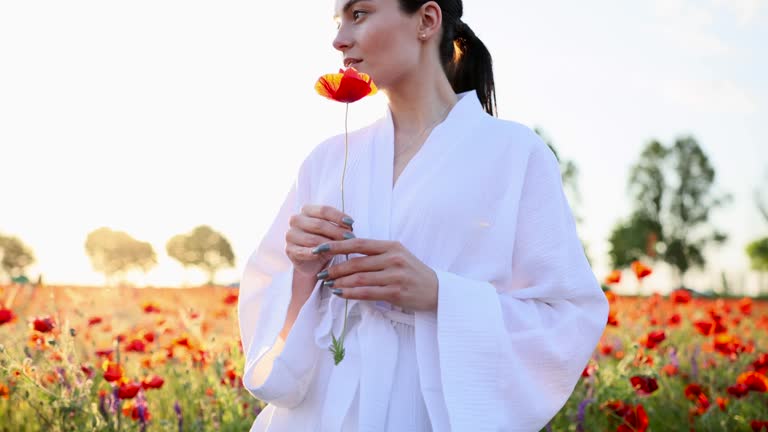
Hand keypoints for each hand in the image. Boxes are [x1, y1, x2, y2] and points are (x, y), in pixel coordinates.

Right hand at [285, 205, 354, 277]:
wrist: (313, 262)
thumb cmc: (325, 241)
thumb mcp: (333, 231)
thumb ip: (339, 226)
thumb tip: (350, 225)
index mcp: (306, 210)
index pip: (324, 210)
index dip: (338, 216)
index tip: (351, 223)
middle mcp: (296, 220)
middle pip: (319, 224)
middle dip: (337, 232)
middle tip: (350, 238)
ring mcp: (291, 235)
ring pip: (313, 239)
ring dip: (329, 245)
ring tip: (343, 248)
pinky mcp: (289, 250)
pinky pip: (303, 252)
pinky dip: (315, 254)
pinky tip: (324, 255)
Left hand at [312, 238, 437, 311]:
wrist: (436, 290)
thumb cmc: (412, 272)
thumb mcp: (397, 255)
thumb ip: (375, 253)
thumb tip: (346, 252)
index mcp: (391, 246)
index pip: (358, 243)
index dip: (337, 245)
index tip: (320, 248)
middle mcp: (393, 258)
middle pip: (356, 262)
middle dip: (335, 268)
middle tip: (322, 273)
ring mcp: (395, 276)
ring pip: (359, 278)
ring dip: (340, 282)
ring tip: (329, 285)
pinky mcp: (396, 292)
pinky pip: (367, 293)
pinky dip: (350, 294)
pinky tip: (340, 294)